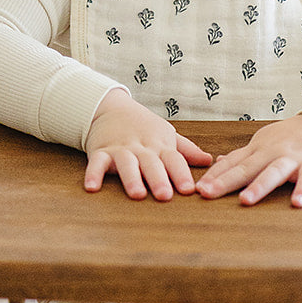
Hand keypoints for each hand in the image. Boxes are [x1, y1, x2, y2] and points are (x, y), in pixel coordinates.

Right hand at [84, 90, 212, 199]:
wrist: (109, 106)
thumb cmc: (142, 125)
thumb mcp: (166, 134)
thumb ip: (186, 150)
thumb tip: (209, 160)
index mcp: (159, 145)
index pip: (174, 159)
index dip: (181, 174)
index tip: (190, 189)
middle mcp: (141, 147)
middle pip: (151, 163)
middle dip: (158, 178)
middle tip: (164, 196)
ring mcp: (120, 149)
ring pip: (127, 163)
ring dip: (131, 178)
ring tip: (137, 194)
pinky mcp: (100, 151)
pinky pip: (96, 163)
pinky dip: (93, 174)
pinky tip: (92, 188)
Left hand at [195, 115, 301, 207]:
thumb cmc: (291, 138)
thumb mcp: (264, 143)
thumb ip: (243, 156)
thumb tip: (218, 162)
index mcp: (258, 149)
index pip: (232, 162)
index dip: (214, 175)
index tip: (197, 188)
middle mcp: (272, 152)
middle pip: (246, 168)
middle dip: (226, 181)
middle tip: (207, 193)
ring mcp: (293, 158)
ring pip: (274, 172)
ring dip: (259, 186)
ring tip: (245, 200)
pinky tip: (297, 203)